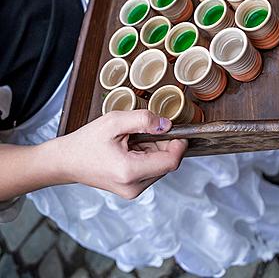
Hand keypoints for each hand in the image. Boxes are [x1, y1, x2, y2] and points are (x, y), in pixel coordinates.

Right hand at [58, 110, 186, 197]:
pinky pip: (151, 170)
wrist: (67, 161)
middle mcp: (134, 187)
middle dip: (162, 144)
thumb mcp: (114, 121)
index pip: (171, 161)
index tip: (174, 129)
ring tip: (131, 140)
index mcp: (130, 172)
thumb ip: (143, 120)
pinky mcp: (132, 190)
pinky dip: (146, 156)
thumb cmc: (86, 142)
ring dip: (154, 150)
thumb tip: (166, 124)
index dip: (178, 143)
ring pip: (160, 167)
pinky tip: (130, 149)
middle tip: (142, 131)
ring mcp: (133, 191)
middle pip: (167, 163)